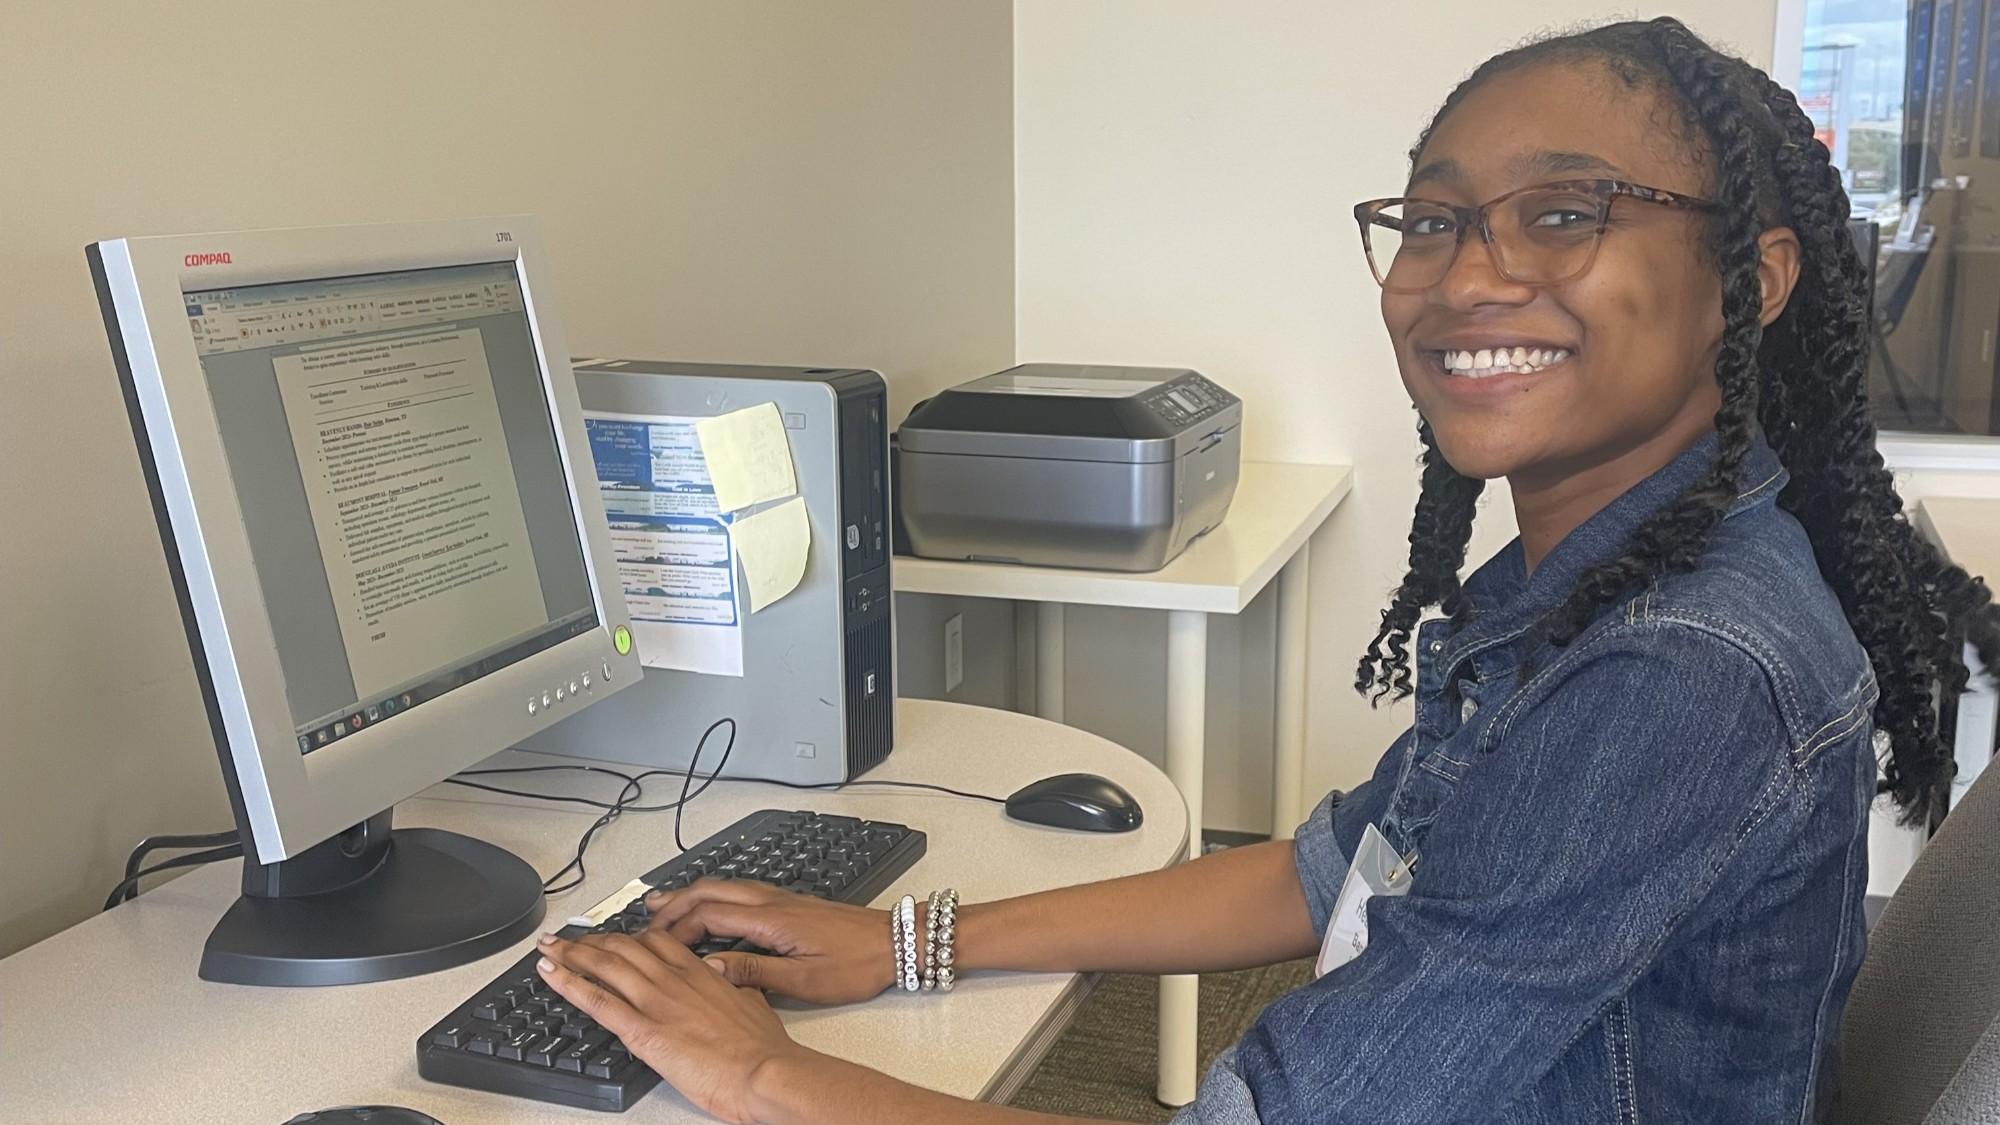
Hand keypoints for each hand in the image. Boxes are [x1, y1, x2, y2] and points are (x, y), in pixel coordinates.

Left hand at [535, 929, 808, 1124]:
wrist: (765, 1072)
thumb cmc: (764, 1049)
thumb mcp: (754, 1004)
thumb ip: (736, 989)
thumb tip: (733, 984)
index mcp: (700, 973)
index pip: (655, 943)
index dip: (627, 938)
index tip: (613, 939)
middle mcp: (674, 980)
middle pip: (622, 948)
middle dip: (591, 941)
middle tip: (569, 939)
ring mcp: (656, 1002)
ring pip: (604, 966)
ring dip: (571, 954)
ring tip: (549, 948)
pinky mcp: (642, 1031)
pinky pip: (596, 1001)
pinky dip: (568, 984)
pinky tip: (550, 974)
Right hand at [645, 879, 898, 1003]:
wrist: (896, 942)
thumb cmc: (857, 963)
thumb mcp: (805, 979)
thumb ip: (755, 972)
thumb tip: (711, 968)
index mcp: (771, 920)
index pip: (708, 916)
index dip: (676, 928)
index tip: (654, 944)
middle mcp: (773, 902)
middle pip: (710, 892)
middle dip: (674, 903)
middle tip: (644, 918)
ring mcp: (782, 899)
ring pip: (725, 887)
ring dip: (692, 894)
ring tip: (664, 904)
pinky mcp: (791, 903)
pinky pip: (740, 892)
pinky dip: (714, 896)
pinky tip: (711, 905)